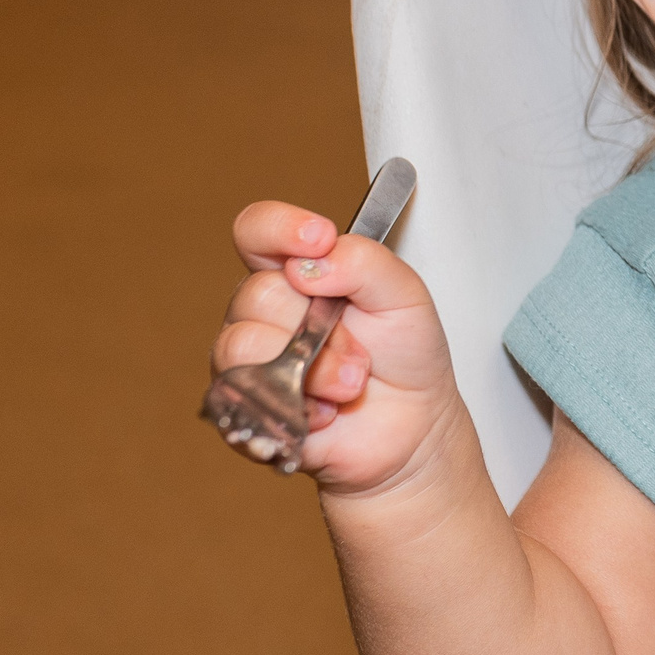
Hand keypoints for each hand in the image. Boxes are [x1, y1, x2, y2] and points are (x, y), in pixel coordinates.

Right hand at [212, 200, 463, 496]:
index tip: (319, 238)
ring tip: (350, 385)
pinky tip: (327, 414)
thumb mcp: (405, 294)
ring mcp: (247, 361)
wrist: (412, 426)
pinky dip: (300, 409)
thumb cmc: (404, 353)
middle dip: (320, 326)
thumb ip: (364, 261)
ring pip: (246, 345)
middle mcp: (262, 312)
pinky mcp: (242, 410)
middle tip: (361, 349)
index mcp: (296, 271)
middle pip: (257, 294)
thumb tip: (311, 260)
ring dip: (314, 370)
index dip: (278, 228)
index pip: (256, 230)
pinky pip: (246, 399)